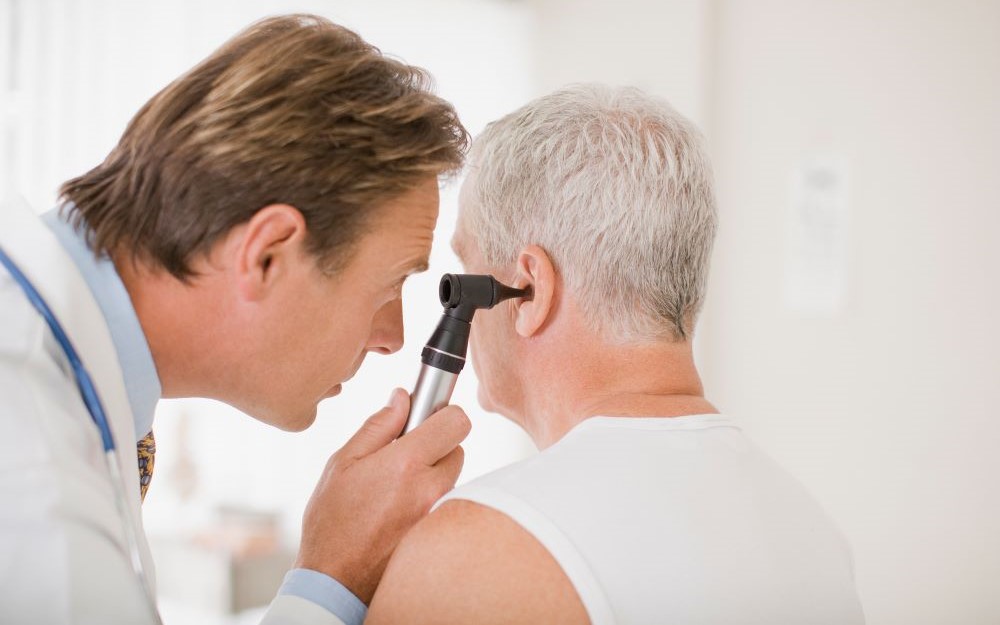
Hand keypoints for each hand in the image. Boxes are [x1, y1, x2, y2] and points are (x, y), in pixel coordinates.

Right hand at [294, 388, 470, 603]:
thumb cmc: (332, 520)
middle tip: (404, 454)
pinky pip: (446, 500)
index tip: (427, 416)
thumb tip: (402, 397)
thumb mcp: (343, 463)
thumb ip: (378, 426)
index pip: (456, 422)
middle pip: (457, 447)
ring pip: (452, 475)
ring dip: (433, 472)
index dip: (444, 413)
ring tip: (397, 485)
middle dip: (436, 444)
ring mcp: (437, 513)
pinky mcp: (438, 531)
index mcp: (405, 464)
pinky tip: (401, 506)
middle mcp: (429, 489)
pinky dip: (430, 496)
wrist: (335, 577)